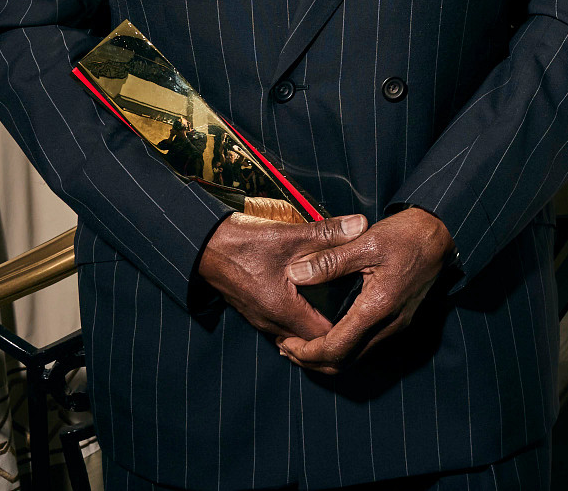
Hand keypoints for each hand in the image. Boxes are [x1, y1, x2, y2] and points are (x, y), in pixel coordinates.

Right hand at [195, 211, 365, 343]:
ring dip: (315, 330)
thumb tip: (361, 225)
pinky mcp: (255, 312)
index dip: (346, 330)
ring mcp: (260, 319)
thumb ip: (327, 233)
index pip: (323, 337)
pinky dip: (300, 322)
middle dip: (333, 335)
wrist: (203, 244)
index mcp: (282, 309)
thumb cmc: (244, 242)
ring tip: (341, 316)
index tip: (364, 316)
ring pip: (295, 336)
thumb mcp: (289, 235)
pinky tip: (313, 306)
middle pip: (310, 342)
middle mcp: (270, 322)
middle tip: (358, 320)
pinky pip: (283, 327)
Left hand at [276, 207, 455, 375]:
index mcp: (378, 308)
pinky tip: (328, 332)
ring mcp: (396, 326)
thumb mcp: (367, 241)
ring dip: (326, 356)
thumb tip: (295, 274)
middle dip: (311, 360)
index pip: (336, 349)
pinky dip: (342, 347)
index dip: (306, 352)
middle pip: (344, 363)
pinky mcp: (398, 321)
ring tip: (301, 342)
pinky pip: (365, 346)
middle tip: (286, 347)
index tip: (285, 341)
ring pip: (355, 358)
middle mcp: (388, 325)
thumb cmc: (408, 235)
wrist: (444, 234)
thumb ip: (330, 260)